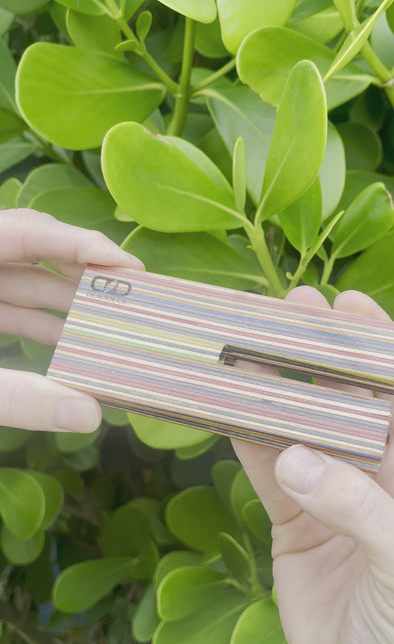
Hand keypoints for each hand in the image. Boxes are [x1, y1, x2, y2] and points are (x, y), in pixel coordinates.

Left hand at [0, 209, 143, 431]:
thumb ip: (16, 400)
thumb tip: (89, 415)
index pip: (24, 229)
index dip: (78, 242)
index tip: (130, 266)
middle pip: (27, 246)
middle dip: (79, 268)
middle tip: (130, 290)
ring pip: (17, 278)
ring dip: (61, 300)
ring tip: (111, 320)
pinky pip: (3, 303)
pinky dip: (35, 320)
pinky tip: (69, 343)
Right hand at [232, 286, 393, 643]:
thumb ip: (359, 509)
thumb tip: (296, 458)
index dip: (378, 345)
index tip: (350, 303)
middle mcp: (377, 472)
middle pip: (343, 396)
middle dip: (318, 350)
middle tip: (287, 306)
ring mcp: (329, 493)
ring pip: (297, 424)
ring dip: (273, 385)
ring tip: (246, 340)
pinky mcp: (290, 520)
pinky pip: (264, 468)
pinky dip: (244, 436)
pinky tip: (225, 402)